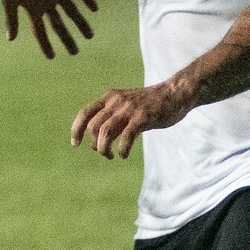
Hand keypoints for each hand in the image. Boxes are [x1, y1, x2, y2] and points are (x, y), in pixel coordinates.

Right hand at [5, 0, 96, 57]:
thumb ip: (11, 18)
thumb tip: (10, 39)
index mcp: (32, 7)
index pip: (40, 31)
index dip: (45, 44)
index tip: (52, 57)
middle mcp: (45, 0)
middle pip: (59, 24)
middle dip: (67, 38)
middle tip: (75, 53)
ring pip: (72, 11)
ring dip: (81, 23)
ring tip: (90, 36)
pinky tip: (95, 9)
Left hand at [71, 82, 190, 158]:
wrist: (174, 93)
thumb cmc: (149, 103)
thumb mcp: (125, 103)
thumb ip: (111, 116)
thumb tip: (96, 139)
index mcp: (109, 97)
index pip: (84, 113)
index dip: (76, 130)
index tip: (75, 144)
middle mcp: (116, 102)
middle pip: (94, 126)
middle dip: (94, 144)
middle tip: (104, 152)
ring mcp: (129, 109)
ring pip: (105, 132)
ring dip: (104, 148)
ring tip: (111, 155)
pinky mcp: (143, 118)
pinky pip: (126, 136)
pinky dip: (122, 149)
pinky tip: (123, 154)